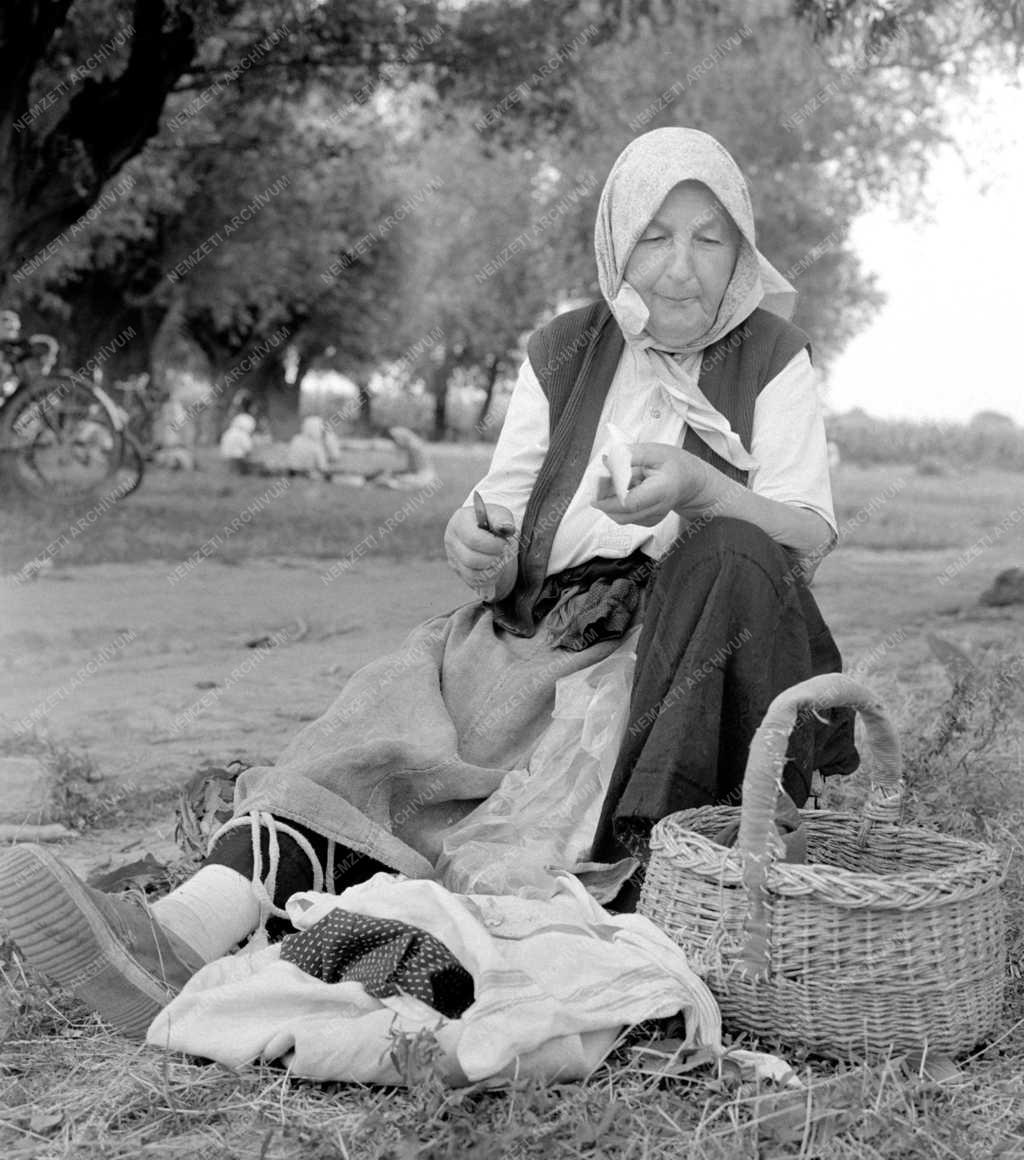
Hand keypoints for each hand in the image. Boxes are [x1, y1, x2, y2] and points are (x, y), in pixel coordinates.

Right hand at [444, 503, 517, 596]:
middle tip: (503, 553)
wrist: (484, 530)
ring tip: (500, 560)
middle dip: (493, 559)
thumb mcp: (499, 514)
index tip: (504, 543)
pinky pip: (473, 582)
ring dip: (492, 571)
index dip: (493, 545)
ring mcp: (453, 557)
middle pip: (471, 559)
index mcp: (460, 521)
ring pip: (472, 574)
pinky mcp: (458, 570)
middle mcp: (452, 540)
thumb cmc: (491, 521)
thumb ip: (503, 518)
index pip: (474, 539)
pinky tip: (494, 568)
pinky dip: (488, 579)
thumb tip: (507, 528)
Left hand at [592, 442, 711, 526]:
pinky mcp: (646, 522)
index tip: (598, 481)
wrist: (690, 481)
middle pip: (620, 513)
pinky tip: (622, 489)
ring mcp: (651, 519)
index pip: (629, 502)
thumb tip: (608, 460)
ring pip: (619, 516)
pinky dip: (616, 504)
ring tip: (611, 480)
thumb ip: (631, 455)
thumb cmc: (673, 465)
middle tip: (598, 477)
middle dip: (603, 497)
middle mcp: (657, 509)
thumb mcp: (654, 451)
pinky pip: (623, 516)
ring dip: (608, 500)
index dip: (608, 495)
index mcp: (661, 491)